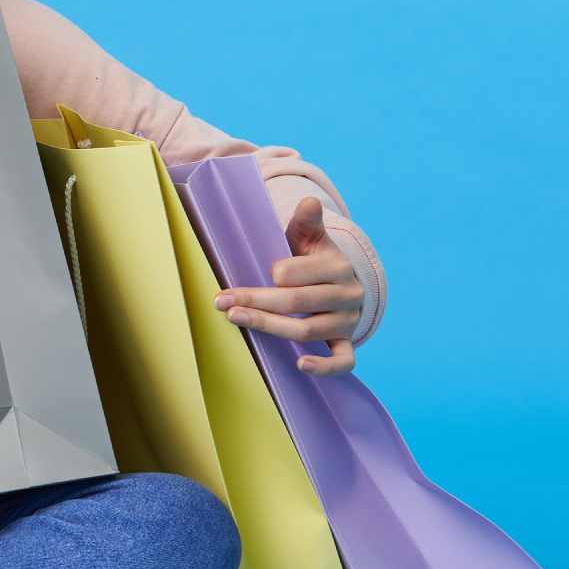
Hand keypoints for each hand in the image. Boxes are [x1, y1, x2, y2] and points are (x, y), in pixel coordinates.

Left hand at [211, 196, 362, 375]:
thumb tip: (308, 201)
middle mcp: (347, 294)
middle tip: (221, 302)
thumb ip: (308, 221)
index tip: (255, 273)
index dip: (277, 275)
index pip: (301, 274)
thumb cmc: (315, 260)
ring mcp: (347, 322)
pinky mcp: (346, 343)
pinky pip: (343, 361)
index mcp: (337, 266)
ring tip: (236, 319)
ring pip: (309, 330)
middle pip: (297, 303)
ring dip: (270, 327)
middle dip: (256, 301)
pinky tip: (299, 365)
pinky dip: (325, 367)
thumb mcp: (312, 238)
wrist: (341, 284)